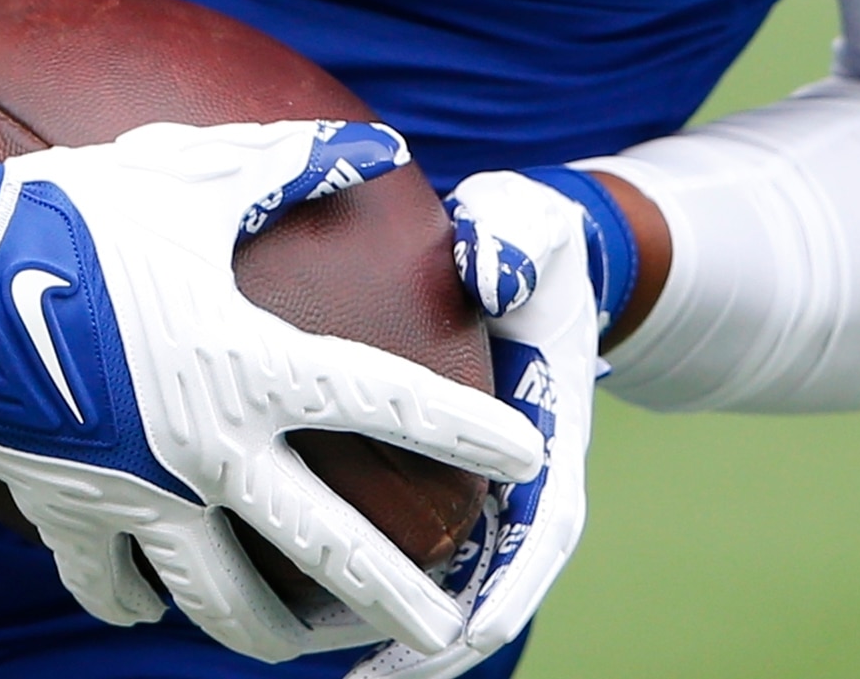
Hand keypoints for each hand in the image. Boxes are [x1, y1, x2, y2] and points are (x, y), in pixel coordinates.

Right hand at [0, 119, 545, 662]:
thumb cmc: (74, 212)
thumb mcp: (191, 175)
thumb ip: (288, 164)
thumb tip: (374, 147)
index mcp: (250, 366)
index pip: (383, 404)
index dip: (461, 430)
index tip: (523, 459)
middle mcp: (209, 448)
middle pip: (322, 546)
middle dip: (392, 597)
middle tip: (443, 636)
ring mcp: (139, 494)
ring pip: (218, 595)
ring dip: (268, 629)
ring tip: (305, 647)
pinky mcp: (71, 511)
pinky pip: (110, 582)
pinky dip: (134, 601)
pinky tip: (149, 610)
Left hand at [352, 168, 627, 678]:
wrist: (531, 251)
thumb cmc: (526, 242)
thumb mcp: (530, 225)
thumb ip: (514, 238)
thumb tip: (488, 273)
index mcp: (550, 437)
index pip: (539, 533)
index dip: (503, 589)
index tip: (459, 632)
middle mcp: (524, 481)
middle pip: (492, 589)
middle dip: (438, 643)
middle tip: (374, 677)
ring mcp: (486, 489)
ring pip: (452, 586)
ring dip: (400, 636)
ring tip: (331, 668)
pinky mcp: (445, 482)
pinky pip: (418, 550)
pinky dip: (374, 590)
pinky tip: (308, 611)